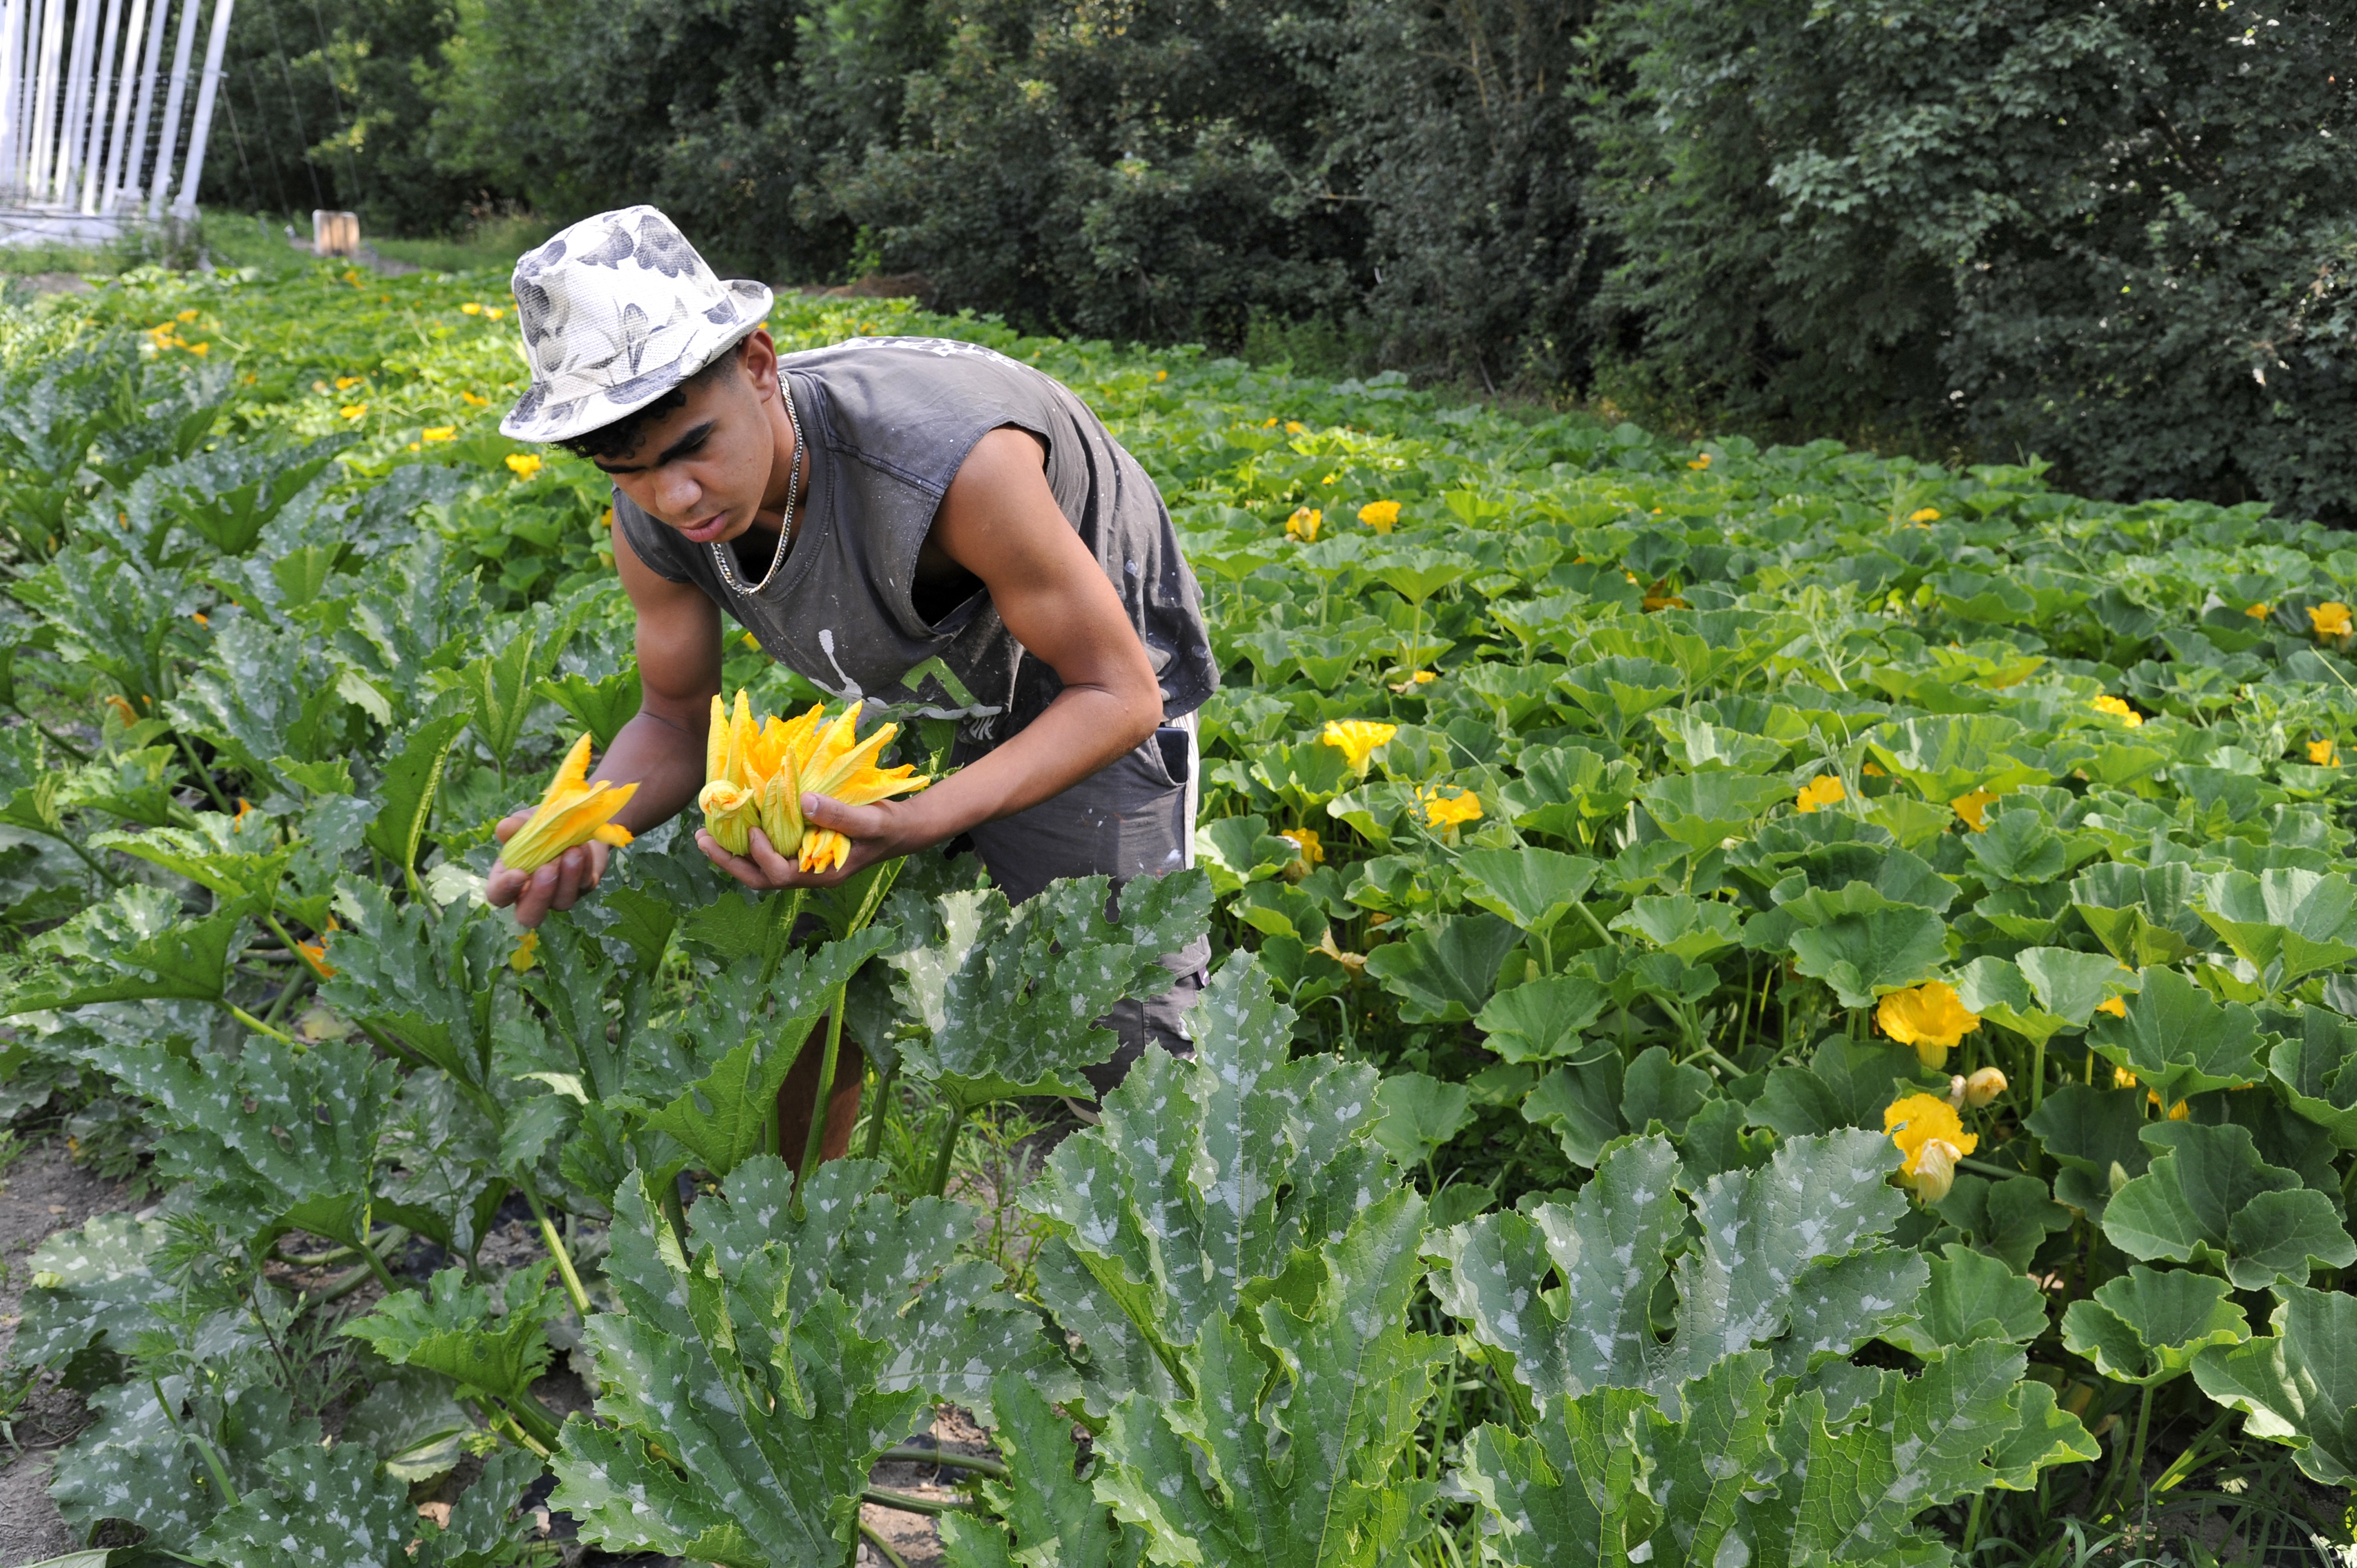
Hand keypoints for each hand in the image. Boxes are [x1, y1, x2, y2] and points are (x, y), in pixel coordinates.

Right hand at [484, 810, 611, 927]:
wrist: (574, 822)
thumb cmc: (541, 827)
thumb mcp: (526, 822)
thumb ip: (515, 826)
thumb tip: (504, 829)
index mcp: (508, 879)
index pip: (498, 896)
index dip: (505, 889)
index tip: (519, 873)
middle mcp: (532, 894)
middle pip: (529, 916)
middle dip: (539, 896)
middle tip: (547, 870)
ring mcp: (559, 895)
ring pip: (562, 902)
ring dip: (568, 878)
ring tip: (572, 851)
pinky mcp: (583, 888)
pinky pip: (584, 885)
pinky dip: (585, 866)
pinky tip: (583, 848)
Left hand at [696, 793, 915, 889]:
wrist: (902, 829)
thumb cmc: (886, 826)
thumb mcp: (868, 820)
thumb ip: (838, 814)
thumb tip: (803, 800)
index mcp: (819, 874)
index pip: (779, 874)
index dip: (760, 854)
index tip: (751, 828)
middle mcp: (806, 875)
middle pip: (759, 878)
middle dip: (728, 861)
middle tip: (701, 838)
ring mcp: (803, 865)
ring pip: (759, 869)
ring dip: (732, 854)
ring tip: (706, 835)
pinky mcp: (801, 851)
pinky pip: (768, 853)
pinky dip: (748, 843)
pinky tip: (736, 825)